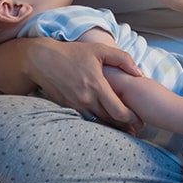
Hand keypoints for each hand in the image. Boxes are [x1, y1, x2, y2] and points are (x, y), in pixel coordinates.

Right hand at [25, 38, 142, 127]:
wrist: (42, 60)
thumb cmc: (72, 53)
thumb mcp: (99, 50)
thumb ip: (122, 59)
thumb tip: (139, 73)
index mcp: (97, 86)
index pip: (118, 111)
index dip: (132, 119)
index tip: (140, 121)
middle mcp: (86, 99)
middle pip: (110, 121)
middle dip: (125, 128)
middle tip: (136, 131)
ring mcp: (75, 105)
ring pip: (98, 123)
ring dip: (111, 129)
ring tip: (124, 132)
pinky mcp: (67, 108)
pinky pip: (86, 120)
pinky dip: (97, 123)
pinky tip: (104, 124)